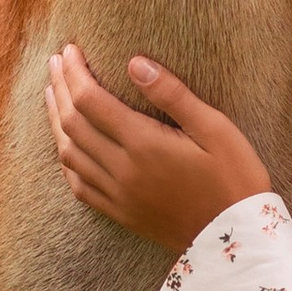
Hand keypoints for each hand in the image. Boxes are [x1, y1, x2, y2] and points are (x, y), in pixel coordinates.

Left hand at [44, 44, 273, 255]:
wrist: (237, 240)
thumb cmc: (234, 178)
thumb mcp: (215, 128)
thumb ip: (172, 95)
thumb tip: (135, 62)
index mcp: (144, 144)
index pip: (91, 100)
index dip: (75, 72)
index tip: (69, 49)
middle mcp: (123, 170)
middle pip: (73, 123)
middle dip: (61, 87)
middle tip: (55, 62)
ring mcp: (118, 195)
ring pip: (69, 152)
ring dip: (56, 120)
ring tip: (53, 94)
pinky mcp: (120, 214)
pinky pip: (79, 185)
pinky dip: (66, 159)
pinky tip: (65, 144)